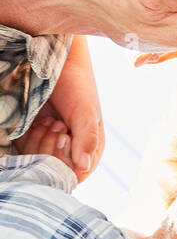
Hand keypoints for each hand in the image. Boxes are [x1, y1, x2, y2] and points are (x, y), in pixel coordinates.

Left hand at [13, 36, 104, 180]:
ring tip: (48, 120)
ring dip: (39, 142)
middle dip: (51, 148)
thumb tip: (83, 167)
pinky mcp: (31, 140)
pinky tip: (36, 122)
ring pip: (37, 164)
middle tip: (56, 123)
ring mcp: (49, 146)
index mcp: (90, 149)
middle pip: (54, 171)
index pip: (76, 174)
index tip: (64, 136)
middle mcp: (70, 152)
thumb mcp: (86, 112)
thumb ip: (87, 139)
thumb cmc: (77, 86)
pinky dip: (26, 139)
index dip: (66, 160)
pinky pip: (23, 154)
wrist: (54, 65)